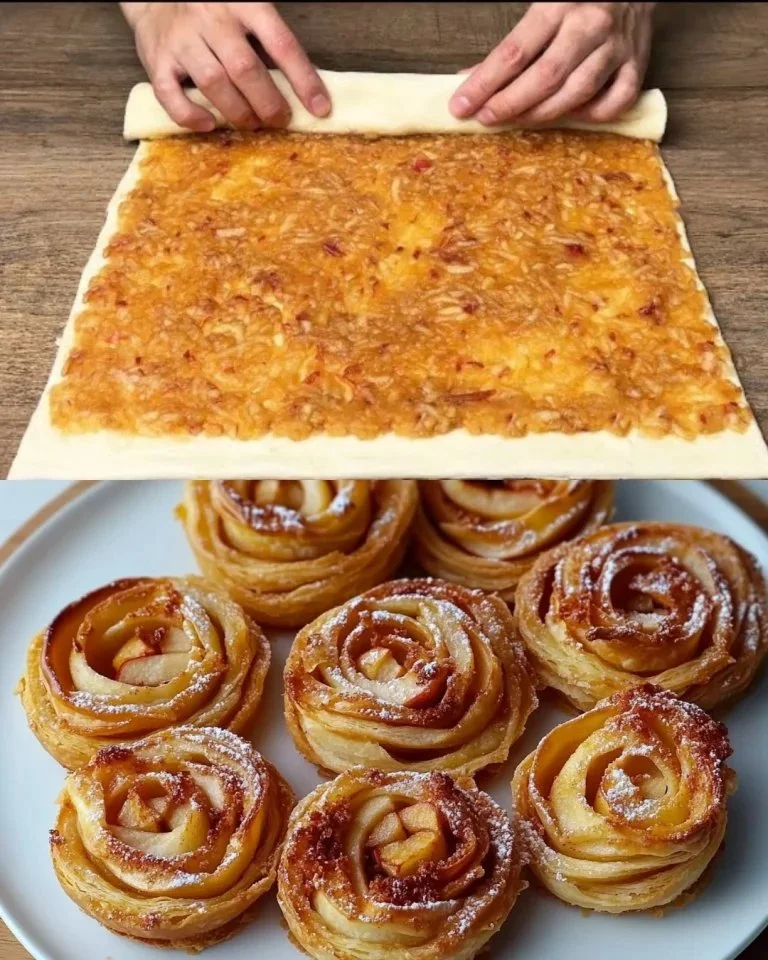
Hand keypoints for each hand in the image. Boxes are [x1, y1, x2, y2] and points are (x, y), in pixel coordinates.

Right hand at [120, 2, 329, 131]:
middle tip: (279, 120)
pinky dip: (190, 116)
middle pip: (245, 69)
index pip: (281, 44)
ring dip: (237, 112)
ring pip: (213, 83)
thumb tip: (303, 86)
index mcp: (244, 3)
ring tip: (251, 124)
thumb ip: (267, 41)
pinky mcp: (156, 60)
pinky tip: (209, 124)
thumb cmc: (212, 9)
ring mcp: (182, 40)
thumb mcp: (246, 9)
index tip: (320, 108)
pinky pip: (170, 94)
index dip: (304, 80)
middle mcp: (212, 20)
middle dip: (268, 103)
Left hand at [450, 3, 654, 126]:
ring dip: (543, 114)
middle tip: (486, 117)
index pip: (514, 53)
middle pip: (545, 77)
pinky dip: (593, 115)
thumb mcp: (542, 7)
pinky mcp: (638, 64)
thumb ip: (511, 45)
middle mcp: (589, 26)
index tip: (461, 106)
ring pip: (577, 93)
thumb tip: (470, 80)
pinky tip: (572, 115)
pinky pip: (616, 101)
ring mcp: (617, 48)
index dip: (484, 83)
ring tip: (518, 121)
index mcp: (559, 6)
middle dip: (510, 103)